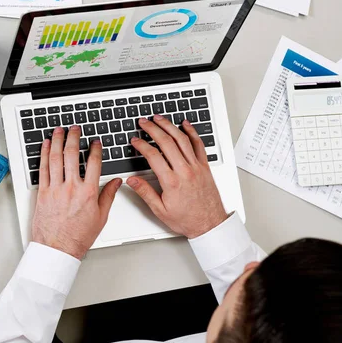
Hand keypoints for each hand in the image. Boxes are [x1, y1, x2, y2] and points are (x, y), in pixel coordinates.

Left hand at [32, 126, 121, 259]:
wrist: (57, 248)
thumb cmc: (78, 236)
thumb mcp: (101, 217)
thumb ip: (108, 196)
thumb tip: (116, 182)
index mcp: (88, 192)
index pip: (94, 163)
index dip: (95, 149)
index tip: (95, 142)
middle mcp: (71, 187)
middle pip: (72, 155)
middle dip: (74, 138)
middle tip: (74, 129)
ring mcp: (55, 189)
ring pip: (55, 158)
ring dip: (57, 141)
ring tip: (59, 131)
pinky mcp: (42, 192)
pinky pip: (42, 169)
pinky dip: (43, 155)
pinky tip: (45, 145)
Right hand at [127, 116, 227, 238]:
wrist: (209, 224)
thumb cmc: (187, 219)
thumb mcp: (160, 210)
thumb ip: (145, 192)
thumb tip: (132, 181)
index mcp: (171, 182)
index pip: (153, 156)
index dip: (142, 145)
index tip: (135, 140)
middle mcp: (185, 171)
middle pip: (167, 142)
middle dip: (153, 129)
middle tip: (144, 121)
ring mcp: (196, 167)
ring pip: (182, 139)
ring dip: (169, 126)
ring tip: (160, 118)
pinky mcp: (204, 166)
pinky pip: (198, 145)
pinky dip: (191, 132)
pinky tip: (186, 124)